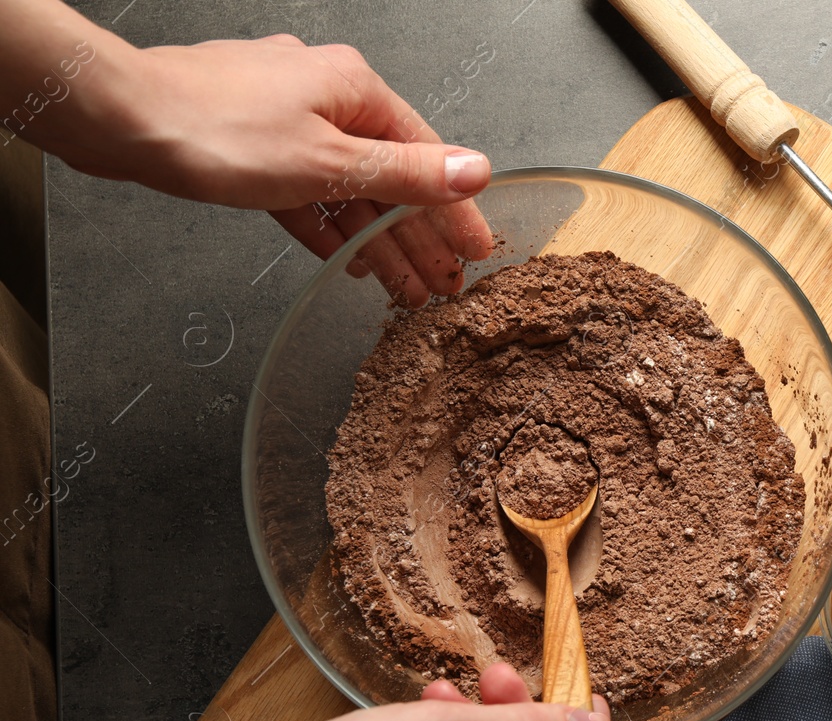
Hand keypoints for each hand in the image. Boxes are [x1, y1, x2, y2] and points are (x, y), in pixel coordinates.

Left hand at [28, 32, 492, 305]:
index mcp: (354, 89)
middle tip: (444, 283)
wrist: (120, 118)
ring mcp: (285, 118)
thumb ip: (407, 174)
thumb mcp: (330, 163)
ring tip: (403, 288)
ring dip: (376, 241)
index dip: (455, 211)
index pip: (427, 158)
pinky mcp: (251, 144)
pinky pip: (305, 192)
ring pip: (347, 189)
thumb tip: (475, 171)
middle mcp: (324, 95)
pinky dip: (328, 226)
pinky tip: (345, 259)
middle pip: (388, 177)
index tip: (477, 250)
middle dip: (417, 237)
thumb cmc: (215, 130)